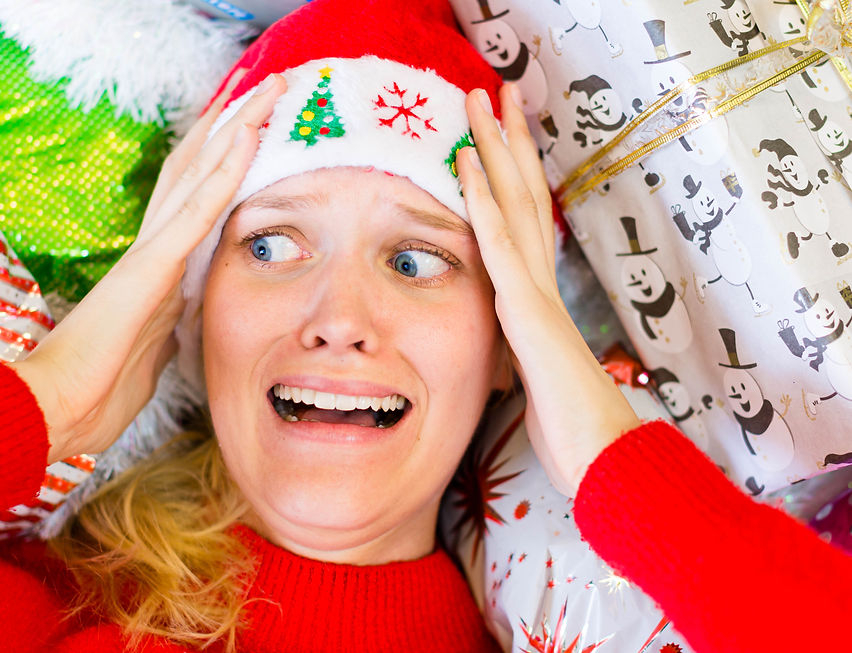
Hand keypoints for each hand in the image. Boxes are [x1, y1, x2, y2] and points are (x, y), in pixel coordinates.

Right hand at [11, 71, 286, 463]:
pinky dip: (225, 170)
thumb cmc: (100, 391)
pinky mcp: (153, 265)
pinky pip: (197, 209)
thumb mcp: (152, 354)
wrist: (58, 410)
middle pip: (196, 171)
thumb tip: (181, 324)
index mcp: (156, 270)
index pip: (194, 201)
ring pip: (199, 174)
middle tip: (266, 88)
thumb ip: (168, 328)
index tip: (252, 131)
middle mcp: (155, 248)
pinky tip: (248, 135)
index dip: (221, 162)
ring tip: (269, 89)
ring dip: (237, 129)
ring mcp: (153, 252)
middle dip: (233, 127)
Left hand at [456, 84, 640, 496]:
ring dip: (493, 149)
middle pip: (523, 196)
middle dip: (507, 140)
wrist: (601, 457)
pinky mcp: (527, 311)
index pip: (522, 223)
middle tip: (496, 91)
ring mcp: (535, 292)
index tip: (495, 136)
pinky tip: (466, 166)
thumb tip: (508, 351)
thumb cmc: (570, 428)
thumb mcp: (532, 380)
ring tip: (479, 100)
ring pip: (514, 204)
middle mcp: (539, 283)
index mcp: (537, 299)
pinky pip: (499, 246)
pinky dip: (483, 203)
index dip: (510, 174)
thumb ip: (516, 353)